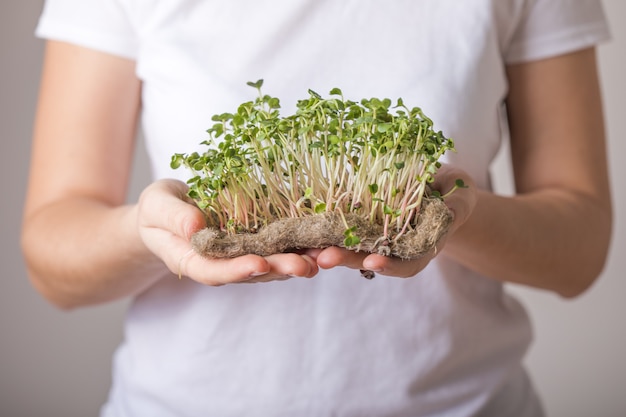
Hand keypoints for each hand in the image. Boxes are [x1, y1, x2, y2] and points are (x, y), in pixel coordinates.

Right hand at [137, 179, 318, 284]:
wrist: (167, 212)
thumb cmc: (157, 210)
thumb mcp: (157, 206)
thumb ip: (173, 217)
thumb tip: (195, 226)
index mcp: (190, 260)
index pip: (213, 271)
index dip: (236, 271)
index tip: (258, 265)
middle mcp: (218, 263)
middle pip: (248, 272)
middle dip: (276, 270)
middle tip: (303, 266)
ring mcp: (237, 255)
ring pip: (267, 265)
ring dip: (293, 262)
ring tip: (319, 257)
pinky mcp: (252, 243)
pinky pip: (274, 248)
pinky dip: (295, 246)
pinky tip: (316, 242)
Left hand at [306, 165, 476, 277]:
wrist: (437, 183)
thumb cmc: (454, 190)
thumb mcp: (461, 195)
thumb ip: (457, 206)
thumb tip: (450, 213)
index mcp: (421, 247)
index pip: (407, 263)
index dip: (391, 265)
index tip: (373, 262)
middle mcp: (396, 247)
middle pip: (370, 258)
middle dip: (347, 259)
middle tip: (323, 258)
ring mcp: (377, 235)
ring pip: (351, 246)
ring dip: (328, 247)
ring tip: (307, 247)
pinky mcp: (363, 220)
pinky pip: (344, 226)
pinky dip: (326, 228)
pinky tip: (307, 225)